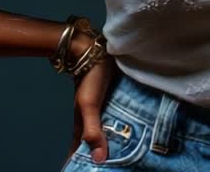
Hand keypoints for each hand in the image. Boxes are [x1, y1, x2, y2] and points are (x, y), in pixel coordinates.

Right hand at [65, 43, 118, 164]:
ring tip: (125, 159)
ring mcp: (100, 112)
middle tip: (112, 170)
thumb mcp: (89, 105)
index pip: (78, 153)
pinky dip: (120, 132)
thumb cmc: (89, 78)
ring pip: (105, 135)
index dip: (80, 166)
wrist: (92, 51)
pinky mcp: (111, 103)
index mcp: (81, 126)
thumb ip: (93, 130)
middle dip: (99, 159)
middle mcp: (90, 122)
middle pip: (93, 146)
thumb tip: (99, 159)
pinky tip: (131, 135)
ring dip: (111, 146)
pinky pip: (115, 123)